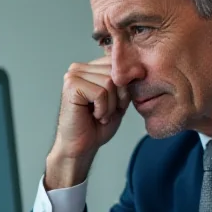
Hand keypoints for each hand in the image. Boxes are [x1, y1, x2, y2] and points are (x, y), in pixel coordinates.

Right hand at [46, 56, 130, 188]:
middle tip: (104, 113)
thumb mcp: (119, 100)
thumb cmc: (98, 125)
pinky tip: (93, 116)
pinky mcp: (71, 86)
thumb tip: (139, 69)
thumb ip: (126, 83)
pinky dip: (102, 109)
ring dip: (110, 106)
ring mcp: (73, 75)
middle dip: (117, 98)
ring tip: (98, 115)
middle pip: (115, 73)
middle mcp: (79, 68)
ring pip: (109, 83)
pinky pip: (100, 93)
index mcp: (89, 68)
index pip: (118, 64)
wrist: (81, 147)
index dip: (123, 88)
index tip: (115, 106)